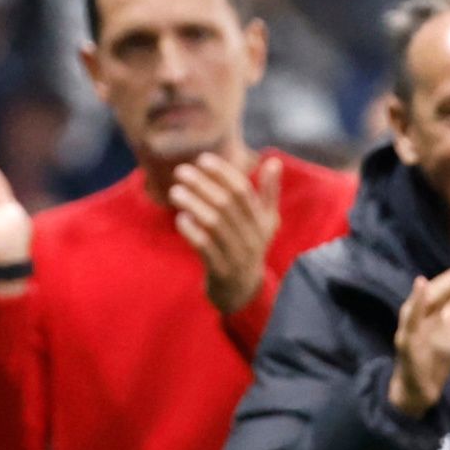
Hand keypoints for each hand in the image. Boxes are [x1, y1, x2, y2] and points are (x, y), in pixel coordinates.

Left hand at [168, 150, 282, 314]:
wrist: (243, 290)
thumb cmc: (250, 246)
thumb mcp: (266, 221)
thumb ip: (269, 191)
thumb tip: (274, 161)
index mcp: (262, 222)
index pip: (243, 191)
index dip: (223, 173)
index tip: (203, 159)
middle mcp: (252, 237)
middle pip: (226, 204)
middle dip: (202, 184)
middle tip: (181, 171)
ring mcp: (237, 254)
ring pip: (213, 222)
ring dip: (192, 203)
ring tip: (175, 191)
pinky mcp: (220, 270)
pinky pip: (204, 246)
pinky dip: (190, 230)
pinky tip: (181, 218)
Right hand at [388, 266, 449, 418]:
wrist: (419, 389)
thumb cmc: (433, 357)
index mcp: (431, 308)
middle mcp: (419, 310)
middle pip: (441, 288)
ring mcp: (411, 324)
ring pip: (428, 298)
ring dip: (445, 284)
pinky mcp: (406, 339)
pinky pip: (411, 318)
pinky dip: (416, 300)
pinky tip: (420, 284)